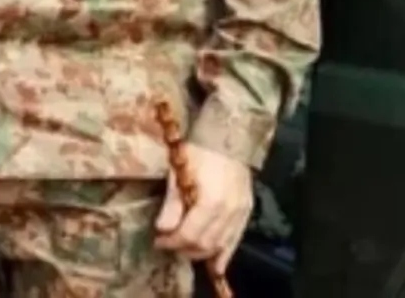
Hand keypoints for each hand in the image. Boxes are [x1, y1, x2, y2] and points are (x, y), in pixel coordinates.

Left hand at [154, 143, 254, 275]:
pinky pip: (235, 240)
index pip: (188, 235)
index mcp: (210, 202)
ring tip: (185, 249)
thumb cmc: (200, 151)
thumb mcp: (179, 172)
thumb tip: (162, 229)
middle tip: (169, 244)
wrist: (228, 137)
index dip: (171, 241)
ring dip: (200, 253)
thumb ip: (172, 204)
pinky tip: (216, 266)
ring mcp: (240, 213)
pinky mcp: (246, 211)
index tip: (158, 240)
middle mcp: (228, 212)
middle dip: (183, 249)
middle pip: (204, 244)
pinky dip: (224, 254)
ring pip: (219, 246)